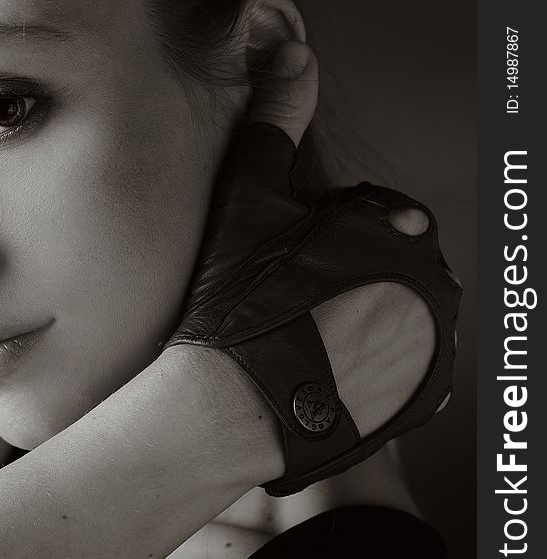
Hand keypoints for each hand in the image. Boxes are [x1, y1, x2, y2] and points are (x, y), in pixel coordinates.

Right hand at [167, 41, 459, 492]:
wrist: (227, 404)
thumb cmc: (236, 298)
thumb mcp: (248, 194)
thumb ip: (278, 120)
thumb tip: (295, 53)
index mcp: (401, 234)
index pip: (387, 216)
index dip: (339, 229)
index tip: (298, 252)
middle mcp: (431, 294)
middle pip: (399, 268)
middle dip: (357, 273)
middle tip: (297, 295)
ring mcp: (428, 356)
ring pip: (408, 320)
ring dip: (369, 321)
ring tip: (306, 334)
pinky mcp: (413, 406)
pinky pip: (409, 377)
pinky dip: (378, 371)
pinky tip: (329, 370)